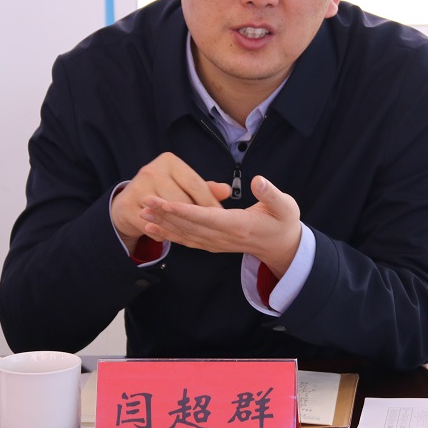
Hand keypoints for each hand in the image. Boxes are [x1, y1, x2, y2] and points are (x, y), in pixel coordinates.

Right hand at [110, 152, 231, 254]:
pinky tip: (169, 234)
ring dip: (180, 226)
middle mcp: (151, 170)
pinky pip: (154, 227)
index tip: (221, 216)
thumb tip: (226, 191)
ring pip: (168, 214)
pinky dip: (163, 233)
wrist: (129, 203)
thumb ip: (206, 189)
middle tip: (207, 228)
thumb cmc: (165, 192)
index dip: (209, 202)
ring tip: (191, 232)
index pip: (195, 184)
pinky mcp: (127, 207)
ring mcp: (136, 188)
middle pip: (182, 200)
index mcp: (169, 161)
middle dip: (196, 216)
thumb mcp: (184, 185)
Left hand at [139, 176, 302, 277]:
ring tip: (142, 214)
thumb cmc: (283, 222)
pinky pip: (187, 240)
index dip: (184, 210)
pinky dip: (168, 235)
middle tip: (145, 201)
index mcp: (239, 226)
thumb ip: (271, 194)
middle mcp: (224, 237)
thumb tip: (259, 181)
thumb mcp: (285, 206)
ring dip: (163, 225)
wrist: (282, 246)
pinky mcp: (212, 244)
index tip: (165, 201)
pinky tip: (153, 229)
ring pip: (185, 235)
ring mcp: (216, 243)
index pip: (206, 217)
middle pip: (190, 226)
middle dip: (166, 214)